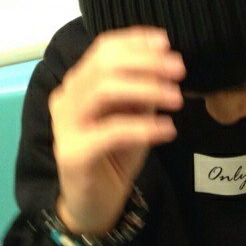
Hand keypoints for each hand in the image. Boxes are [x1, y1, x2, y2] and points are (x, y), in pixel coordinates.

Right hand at [48, 26, 185, 234]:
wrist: (93, 204)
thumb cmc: (113, 158)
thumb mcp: (133, 118)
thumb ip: (141, 94)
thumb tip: (165, 66)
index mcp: (78, 84)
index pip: (102, 49)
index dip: (134, 41)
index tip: (166, 43)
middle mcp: (66, 98)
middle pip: (103, 65)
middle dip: (146, 62)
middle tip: (179, 70)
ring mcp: (65, 125)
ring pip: (104, 91)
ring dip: (146, 89)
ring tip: (176, 98)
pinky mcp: (73, 153)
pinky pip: (112, 131)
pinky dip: (144, 127)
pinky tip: (168, 130)